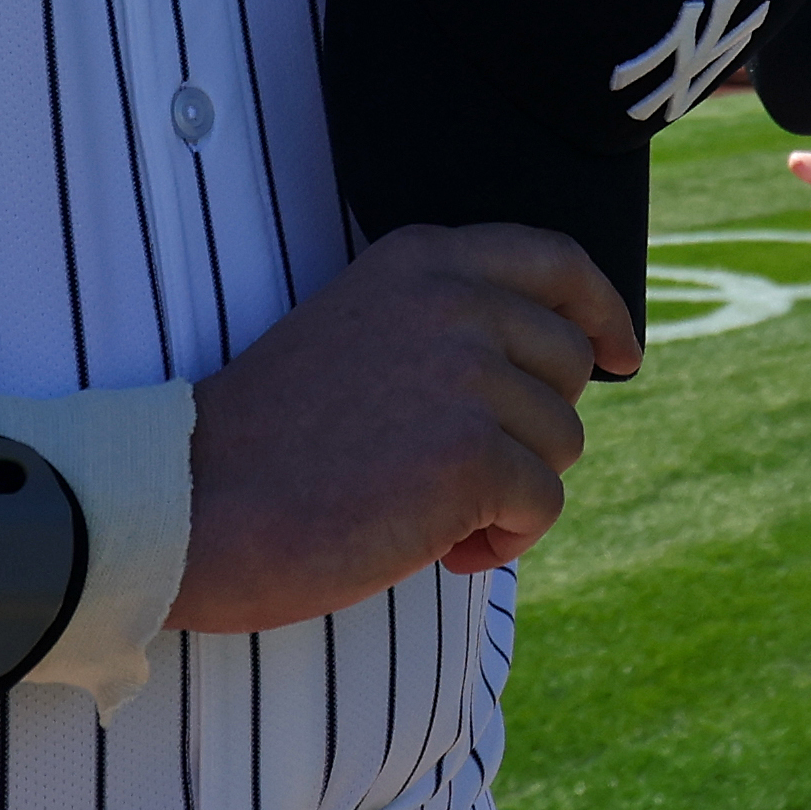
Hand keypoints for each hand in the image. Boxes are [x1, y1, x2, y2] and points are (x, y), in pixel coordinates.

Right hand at [176, 222, 639, 631]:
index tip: (621, 353)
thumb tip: (562, 368)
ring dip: (510, 494)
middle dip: (532, 432)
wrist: (189, 503)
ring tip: (427, 512)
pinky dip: (501, 542)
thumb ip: (448, 327)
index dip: (601, 310)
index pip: (556, 261)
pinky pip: (541, 505)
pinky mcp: (470, 456)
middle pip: (569, 369)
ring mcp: (466, 374)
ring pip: (562, 443)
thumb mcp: (362, 335)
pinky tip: (437, 549)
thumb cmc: (268, 442)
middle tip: (455, 475)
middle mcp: (454, 301)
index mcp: (421, 260)